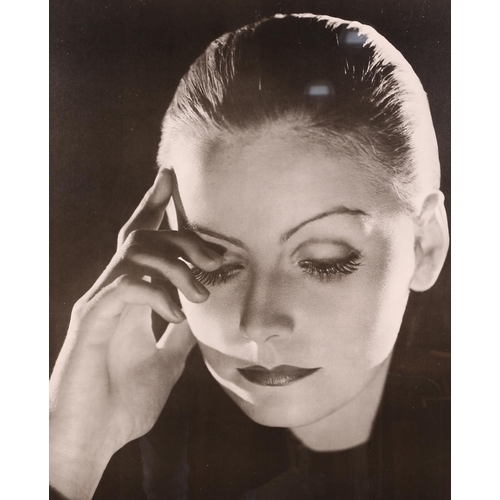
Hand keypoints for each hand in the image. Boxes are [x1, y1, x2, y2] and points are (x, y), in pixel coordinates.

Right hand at [49, 169, 222, 498]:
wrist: (88, 441)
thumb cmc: (120, 404)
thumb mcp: (165, 362)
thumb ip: (180, 335)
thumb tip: (202, 314)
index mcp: (131, 298)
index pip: (141, 241)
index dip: (154, 207)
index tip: (171, 178)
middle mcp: (112, 292)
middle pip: (142, 236)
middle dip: (182, 236)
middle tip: (215, 258)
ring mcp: (100, 302)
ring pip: (135, 253)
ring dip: (176, 264)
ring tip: (202, 292)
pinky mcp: (93, 320)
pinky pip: (127, 286)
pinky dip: (158, 291)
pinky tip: (178, 313)